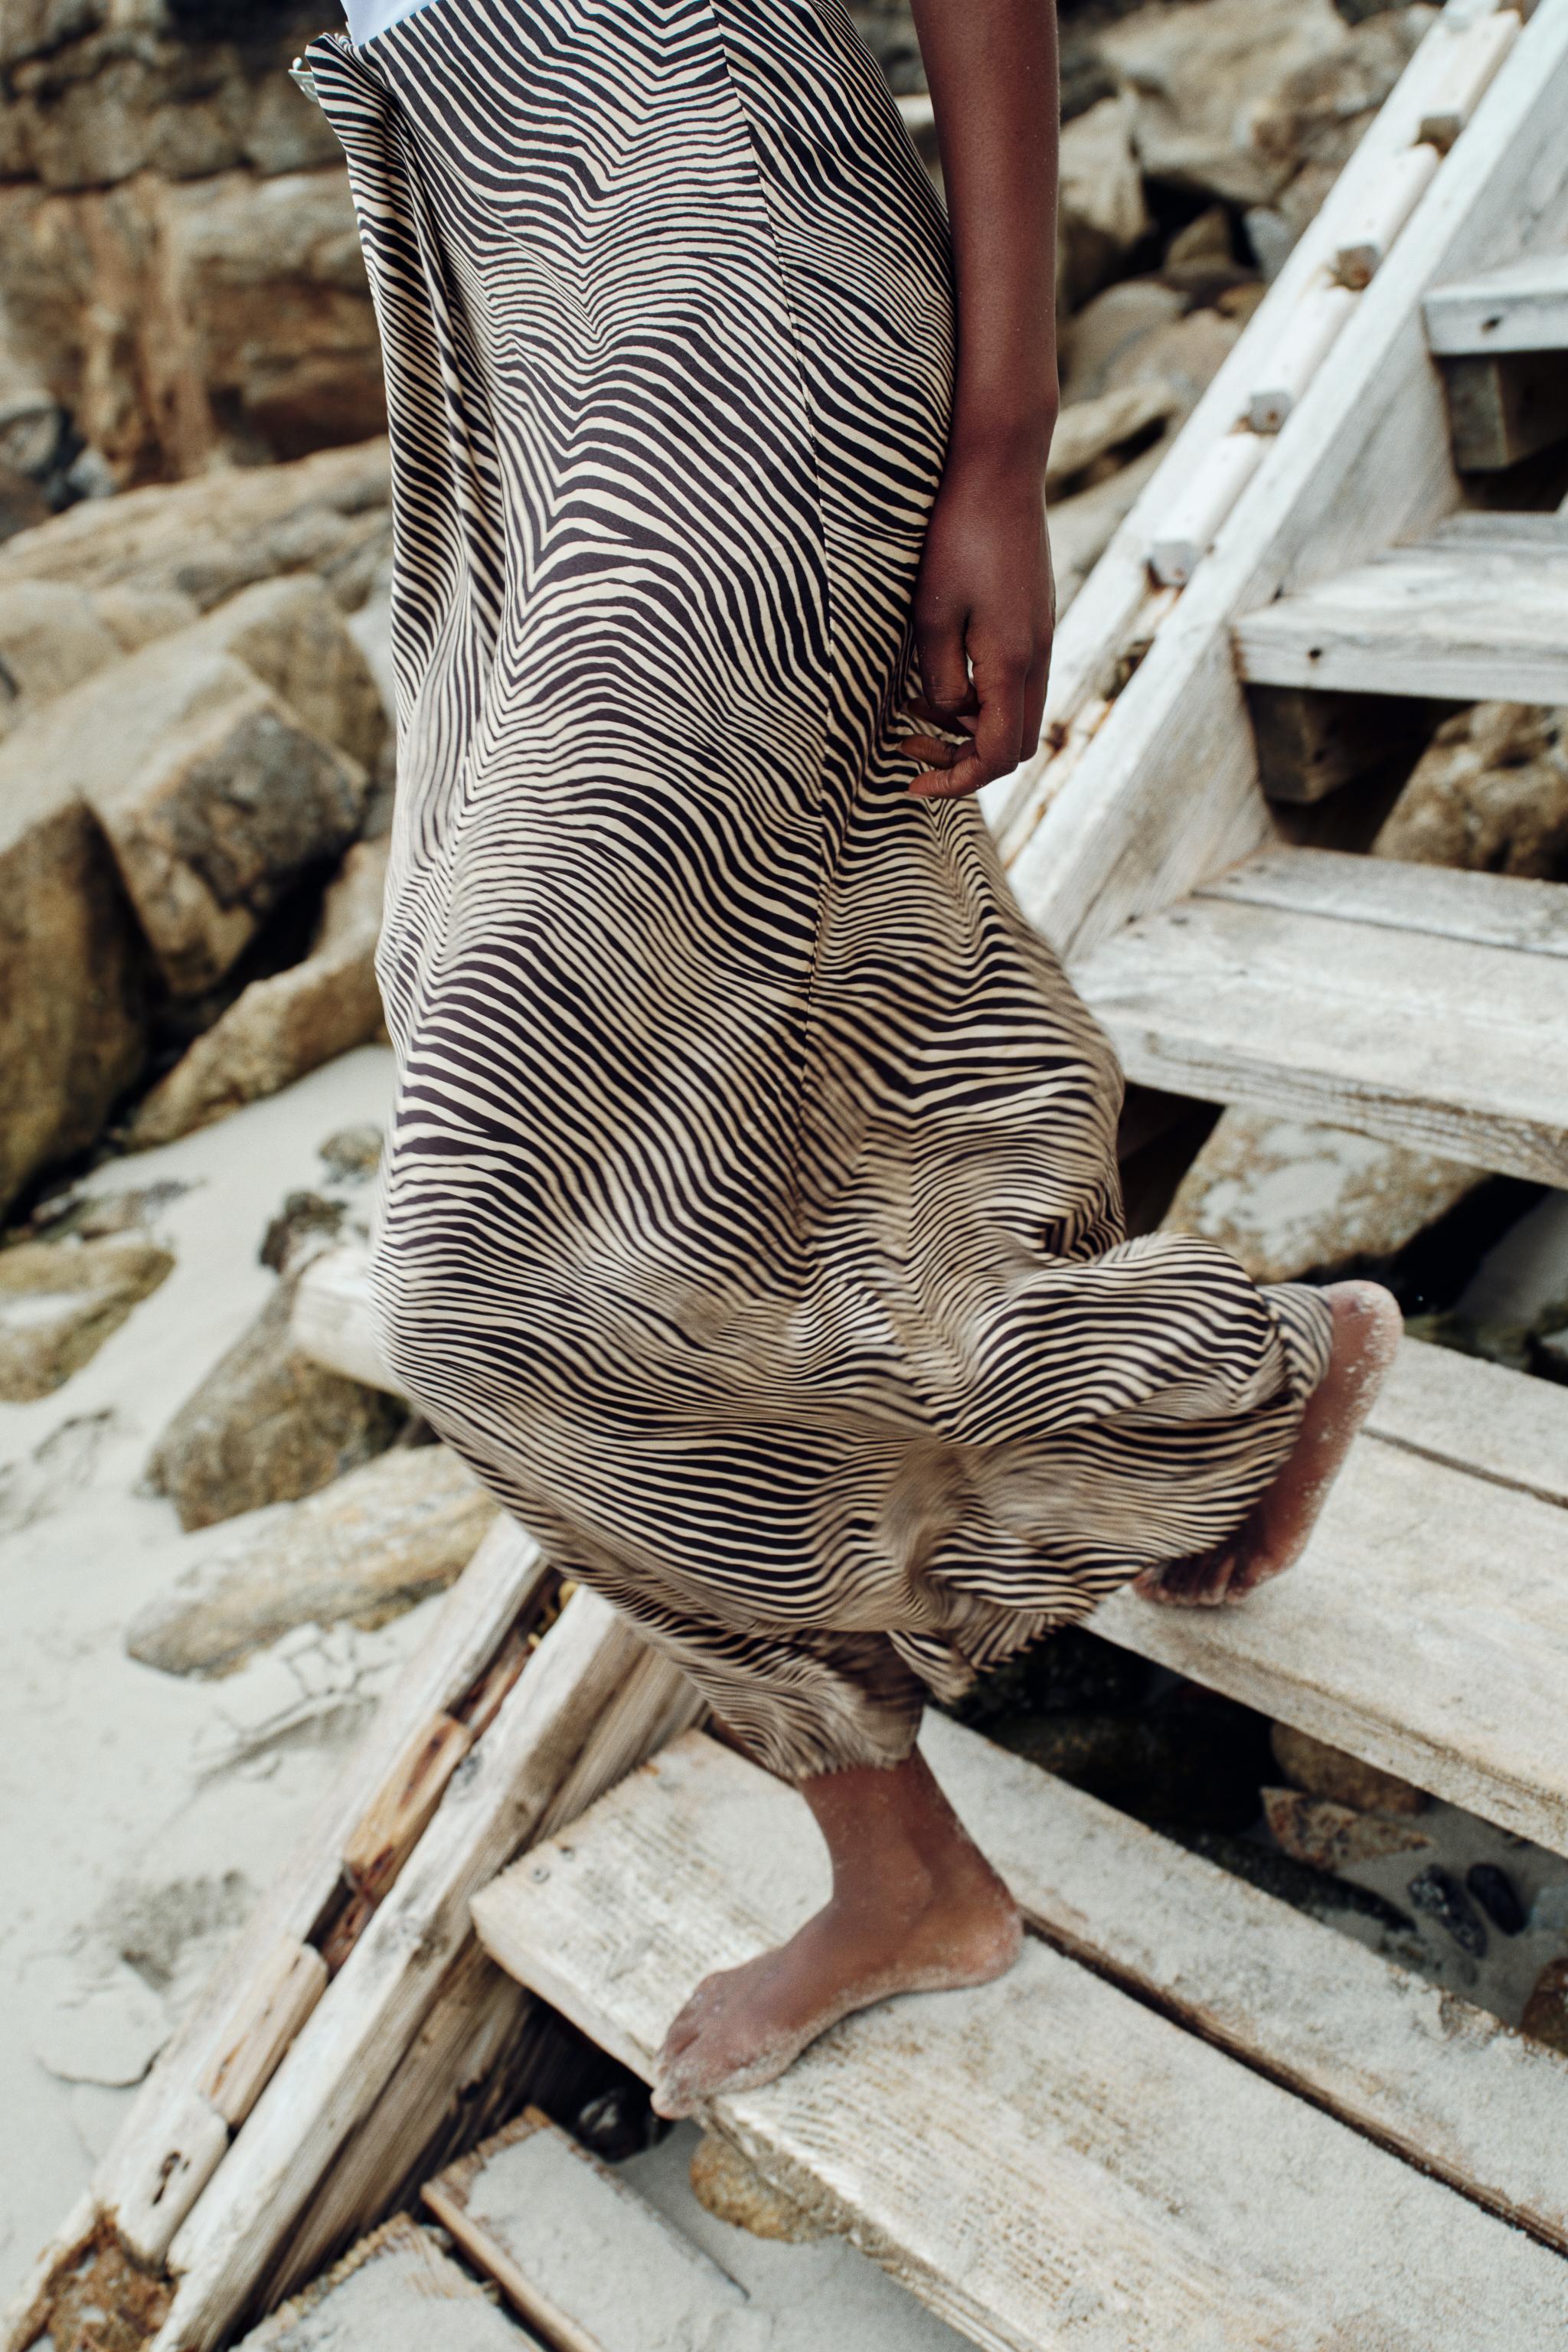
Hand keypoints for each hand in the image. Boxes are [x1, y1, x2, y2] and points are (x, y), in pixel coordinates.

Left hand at [899, 438, 1054, 799]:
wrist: (997, 467)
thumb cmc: (956, 534)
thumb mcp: (930, 614)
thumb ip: (941, 678)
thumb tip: (947, 716)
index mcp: (1012, 661)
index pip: (996, 756)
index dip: (955, 780)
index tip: (910, 784)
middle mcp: (1037, 656)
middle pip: (1015, 746)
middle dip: (964, 762)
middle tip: (908, 747)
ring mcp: (1040, 638)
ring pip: (1015, 715)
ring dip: (968, 729)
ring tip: (911, 710)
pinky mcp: (1033, 621)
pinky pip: (1014, 683)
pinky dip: (978, 699)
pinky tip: (938, 675)